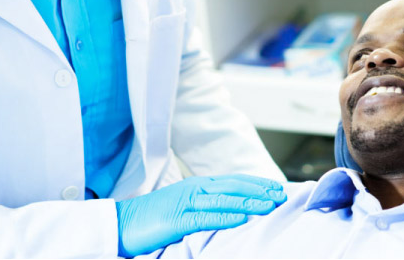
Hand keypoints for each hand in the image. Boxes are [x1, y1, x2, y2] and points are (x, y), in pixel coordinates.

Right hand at [115, 174, 285, 256]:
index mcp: (198, 184)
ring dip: (249, 202)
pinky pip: (206, 218)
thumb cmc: (155, 217)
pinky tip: (241, 219)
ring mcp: (186, 202)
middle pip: (233, 186)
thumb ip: (207, 205)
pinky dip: (226, 218)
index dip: (256, 183)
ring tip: (269, 205)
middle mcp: (195, 188)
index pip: (234, 181)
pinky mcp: (178, 219)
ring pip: (224, 200)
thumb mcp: (185, 206)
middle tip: (281, 194)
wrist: (123, 222)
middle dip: (259, 190)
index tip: (275, 187)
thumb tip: (231, 210)